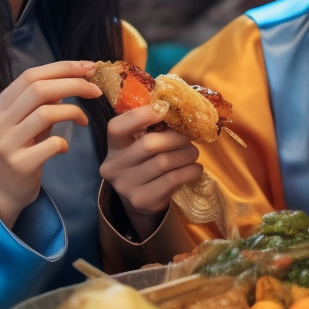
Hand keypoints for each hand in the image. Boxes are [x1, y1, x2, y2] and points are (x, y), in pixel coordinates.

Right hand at [0, 61, 101, 227]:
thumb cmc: (16, 152)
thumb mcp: (21, 123)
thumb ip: (39, 103)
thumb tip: (72, 78)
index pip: (30, 76)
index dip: (62, 68)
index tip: (88, 67)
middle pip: (39, 90)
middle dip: (74, 84)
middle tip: (96, 90)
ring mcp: (6, 144)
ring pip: (46, 113)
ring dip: (74, 112)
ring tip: (84, 120)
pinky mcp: (19, 165)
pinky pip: (51, 144)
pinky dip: (64, 143)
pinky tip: (64, 149)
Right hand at [99, 102, 202, 237]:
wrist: (140, 201)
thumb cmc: (145, 164)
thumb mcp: (138, 147)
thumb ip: (150, 130)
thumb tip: (179, 111)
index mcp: (113, 147)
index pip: (117, 127)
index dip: (140, 115)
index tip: (163, 108)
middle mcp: (114, 167)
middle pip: (149, 144)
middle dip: (175, 137)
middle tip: (190, 136)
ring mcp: (127, 186)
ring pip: (164, 162)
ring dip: (186, 154)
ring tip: (193, 153)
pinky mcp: (143, 200)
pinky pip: (173, 180)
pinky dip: (190, 171)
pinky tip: (195, 168)